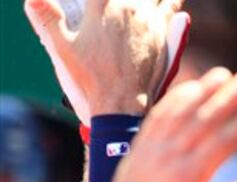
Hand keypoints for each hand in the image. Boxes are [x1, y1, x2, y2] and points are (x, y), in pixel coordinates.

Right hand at [25, 0, 181, 114]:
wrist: (121, 101)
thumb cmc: (90, 76)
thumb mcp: (61, 47)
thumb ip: (47, 18)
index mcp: (101, 5)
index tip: (94, 5)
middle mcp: (128, 7)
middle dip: (118, 0)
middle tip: (113, 9)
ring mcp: (148, 19)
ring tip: (133, 6)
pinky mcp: (163, 33)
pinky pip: (172, 6)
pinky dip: (170, 1)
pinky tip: (168, 0)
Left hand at [103, 68, 236, 181]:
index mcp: (188, 178)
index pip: (219, 145)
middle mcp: (170, 157)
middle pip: (203, 120)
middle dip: (227, 98)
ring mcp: (154, 146)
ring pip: (181, 111)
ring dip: (203, 89)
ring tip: (224, 73)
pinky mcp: (143, 141)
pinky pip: (160, 113)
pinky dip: (177, 97)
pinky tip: (194, 85)